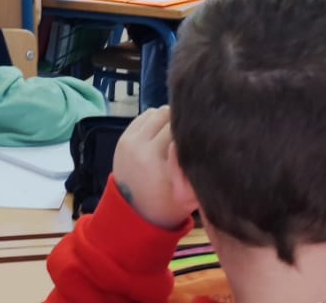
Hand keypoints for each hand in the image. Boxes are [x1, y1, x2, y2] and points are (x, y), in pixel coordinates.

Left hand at [111, 107, 193, 230]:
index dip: (193, 128)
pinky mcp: (123, 139)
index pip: (178, 127)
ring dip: (168, 118)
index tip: (202, 134)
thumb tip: (198, 141)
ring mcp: (129, 141)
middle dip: (181, 121)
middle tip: (192, 131)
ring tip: (178, 131)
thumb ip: (195, 171)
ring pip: (155, 113)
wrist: (135, 213)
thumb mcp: (190, 196)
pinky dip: (155, 120)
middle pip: (167, 115)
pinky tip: (164, 131)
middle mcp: (140, 146)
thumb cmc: (169, 205)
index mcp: (156, 159)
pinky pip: (143, 117)